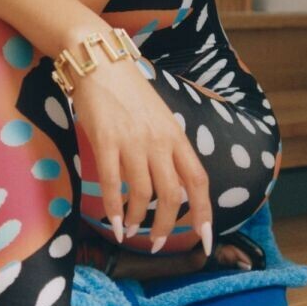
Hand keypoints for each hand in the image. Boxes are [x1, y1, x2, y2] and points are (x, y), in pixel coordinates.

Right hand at [67, 38, 213, 255]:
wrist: (100, 62)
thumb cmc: (129, 92)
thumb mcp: (159, 119)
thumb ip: (168, 150)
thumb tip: (174, 189)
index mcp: (176, 136)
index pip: (198, 181)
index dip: (204, 213)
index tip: (206, 240)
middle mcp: (159, 141)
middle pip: (172, 195)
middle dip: (166, 226)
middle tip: (157, 243)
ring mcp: (133, 141)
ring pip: (142, 194)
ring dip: (138, 220)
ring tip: (131, 232)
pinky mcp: (106, 140)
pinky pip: (113, 183)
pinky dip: (114, 208)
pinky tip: (113, 223)